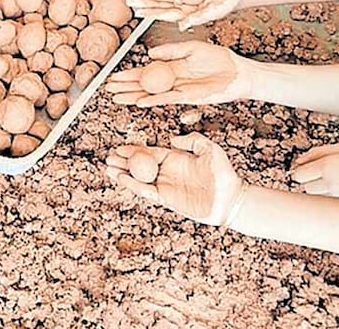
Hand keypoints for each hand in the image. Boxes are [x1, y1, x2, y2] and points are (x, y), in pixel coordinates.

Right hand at [105, 41, 252, 105]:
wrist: (238, 71)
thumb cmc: (219, 58)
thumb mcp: (192, 47)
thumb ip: (171, 50)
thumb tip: (150, 54)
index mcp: (172, 67)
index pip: (146, 72)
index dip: (129, 74)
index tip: (114, 76)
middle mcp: (172, 80)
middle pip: (144, 85)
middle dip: (126, 87)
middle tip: (108, 90)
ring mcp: (178, 90)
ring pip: (151, 95)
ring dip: (134, 97)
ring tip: (117, 98)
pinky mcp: (188, 97)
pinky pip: (166, 99)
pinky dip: (153, 100)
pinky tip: (139, 102)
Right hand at [105, 133, 242, 224]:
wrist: (230, 199)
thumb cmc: (224, 174)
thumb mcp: (210, 149)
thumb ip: (192, 140)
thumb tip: (172, 140)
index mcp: (175, 158)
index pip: (150, 153)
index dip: (134, 151)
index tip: (120, 147)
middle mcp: (168, 172)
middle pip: (140, 166)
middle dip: (124, 162)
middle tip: (108, 158)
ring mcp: (166, 186)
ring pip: (139, 179)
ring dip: (123, 174)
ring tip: (108, 169)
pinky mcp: (167, 199)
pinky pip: (146, 191)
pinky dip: (133, 185)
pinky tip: (122, 179)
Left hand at [127, 0, 242, 29]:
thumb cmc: (228, 1)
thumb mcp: (215, 9)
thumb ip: (199, 17)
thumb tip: (182, 26)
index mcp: (188, 14)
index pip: (166, 14)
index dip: (153, 14)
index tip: (140, 13)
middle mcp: (183, 7)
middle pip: (160, 6)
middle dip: (145, 5)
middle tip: (129, 4)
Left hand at [290, 143, 338, 199]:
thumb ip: (320, 152)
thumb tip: (300, 160)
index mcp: (328, 167)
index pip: (298, 174)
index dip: (299, 167)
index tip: (306, 162)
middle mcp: (331, 185)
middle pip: (303, 186)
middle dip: (307, 177)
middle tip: (320, 168)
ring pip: (315, 195)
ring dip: (317, 186)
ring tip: (335, 175)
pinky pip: (329, 200)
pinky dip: (330, 193)